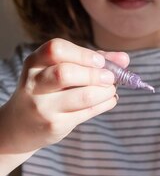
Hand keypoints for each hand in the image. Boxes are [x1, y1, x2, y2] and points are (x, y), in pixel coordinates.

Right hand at [0, 38, 128, 154]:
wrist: (20, 125)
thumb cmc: (48, 89)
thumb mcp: (60, 68)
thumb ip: (92, 60)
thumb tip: (124, 59)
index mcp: (34, 62)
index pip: (56, 50)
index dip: (83, 54)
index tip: (100, 61)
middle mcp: (34, 83)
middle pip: (65, 73)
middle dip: (95, 74)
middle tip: (111, 77)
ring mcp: (42, 106)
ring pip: (81, 96)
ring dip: (105, 91)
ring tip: (111, 89)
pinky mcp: (54, 125)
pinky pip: (87, 112)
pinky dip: (105, 104)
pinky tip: (109, 99)